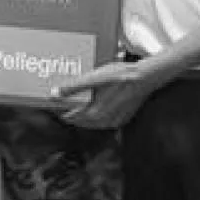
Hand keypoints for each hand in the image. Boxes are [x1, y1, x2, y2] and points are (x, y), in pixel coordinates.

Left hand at [52, 59, 167, 128]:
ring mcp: (113, 122)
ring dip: (83, 116)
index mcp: (93, 113)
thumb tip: (54, 94)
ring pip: (91, 123)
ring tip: (77, 104)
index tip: (54, 105)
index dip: (60, 111)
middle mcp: (103, 122)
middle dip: (71, 113)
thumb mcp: (94, 78)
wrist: (145, 78)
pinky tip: (95, 106)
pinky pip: (103, 122)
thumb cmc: (120, 76)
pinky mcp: (121, 119)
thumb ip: (73, 87)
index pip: (70, 117)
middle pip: (80, 122)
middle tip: (63, 103)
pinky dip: (96, 116)